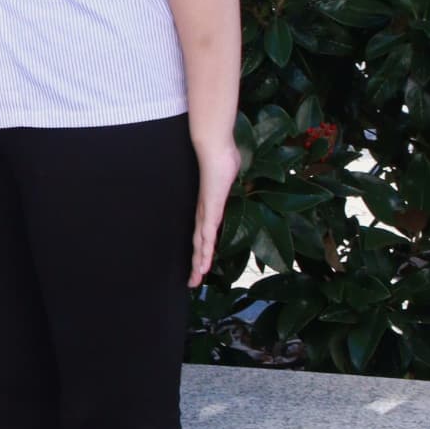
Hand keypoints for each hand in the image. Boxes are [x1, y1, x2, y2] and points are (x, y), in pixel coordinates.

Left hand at [190, 136, 241, 286]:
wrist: (214, 146)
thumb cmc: (223, 157)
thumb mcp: (231, 176)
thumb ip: (232, 184)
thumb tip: (236, 179)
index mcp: (208, 206)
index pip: (204, 234)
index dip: (202, 250)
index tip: (200, 265)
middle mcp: (204, 211)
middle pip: (198, 243)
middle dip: (196, 263)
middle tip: (192, 282)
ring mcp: (207, 210)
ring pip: (201, 242)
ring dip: (199, 261)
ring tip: (196, 278)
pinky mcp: (211, 207)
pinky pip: (208, 231)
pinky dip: (206, 248)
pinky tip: (204, 261)